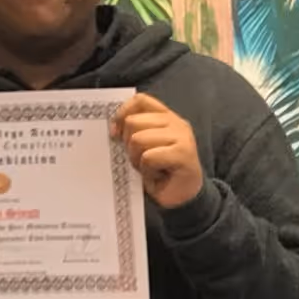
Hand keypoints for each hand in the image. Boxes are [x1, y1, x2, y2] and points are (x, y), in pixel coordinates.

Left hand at [116, 92, 204, 210]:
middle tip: (139, 159)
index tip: (115, 133)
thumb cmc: (162, 172)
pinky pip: (149, 157)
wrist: (185, 197)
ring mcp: (182, 137)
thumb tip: (113, 127)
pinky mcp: (183, 153)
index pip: (140, 101)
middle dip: (128, 144)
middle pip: (133, 122)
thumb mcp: (145, 147)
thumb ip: (135, 131)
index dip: (122, 113)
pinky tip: (156, 175)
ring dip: (137, 159)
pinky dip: (147, 171)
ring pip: (138, 139)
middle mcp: (176, 123)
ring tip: (149, 168)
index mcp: (166, 117)